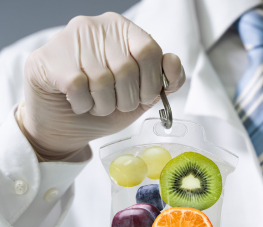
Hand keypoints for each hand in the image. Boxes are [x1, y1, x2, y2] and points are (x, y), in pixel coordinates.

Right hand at [18, 12, 184, 159]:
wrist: (65, 124)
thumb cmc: (106, 104)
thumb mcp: (142, 95)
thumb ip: (164, 81)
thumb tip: (173, 63)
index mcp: (124, 30)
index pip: (149, 50)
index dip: (152, 82)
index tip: (144, 97)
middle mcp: (97, 27)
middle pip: (127, 68)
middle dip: (127, 100)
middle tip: (116, 104)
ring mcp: (69, 39)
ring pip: (102, 80)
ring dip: (104, 105)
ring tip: (96, 104)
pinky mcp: (49, 59)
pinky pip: (77, 87)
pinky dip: (83, 105)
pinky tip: (79, 103)